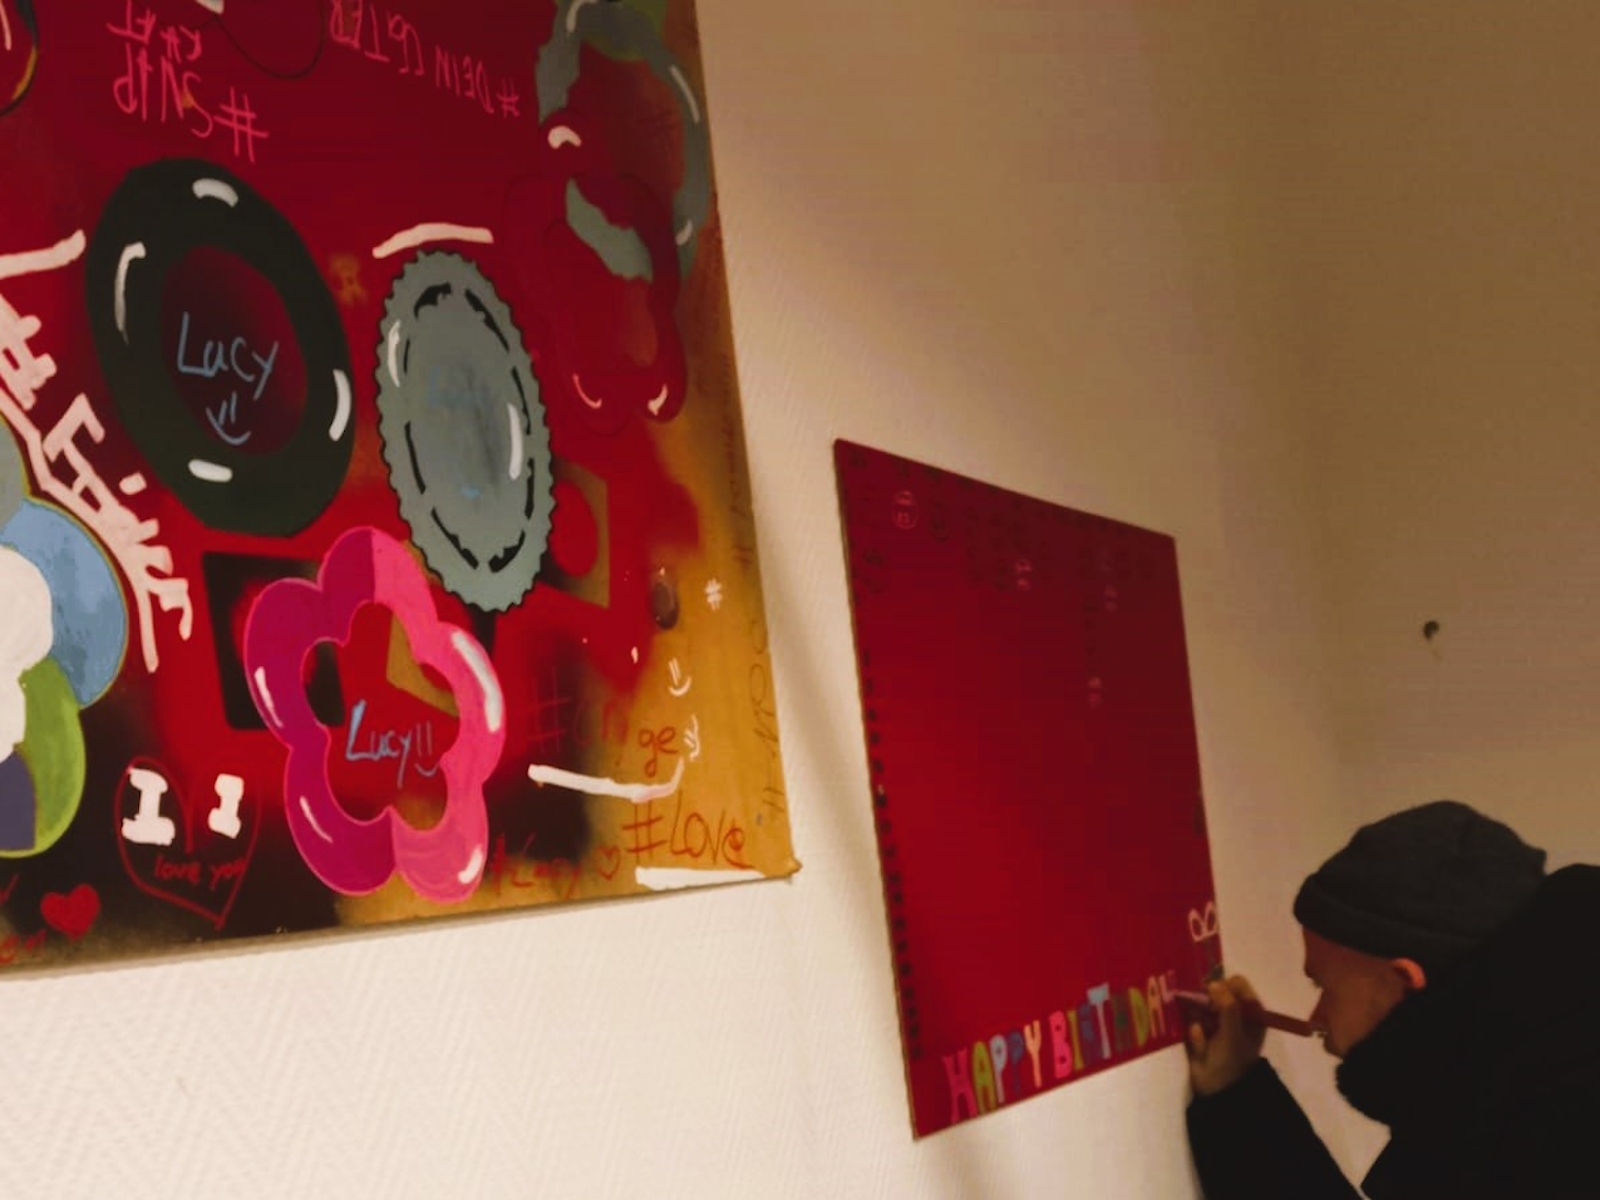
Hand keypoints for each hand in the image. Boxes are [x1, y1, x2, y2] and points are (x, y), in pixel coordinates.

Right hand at [1185, 975, 1267, 1096]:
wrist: (1217, 1091)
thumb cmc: (1233, 1061)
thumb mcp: (1233, 1033)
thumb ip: (1227, 1007)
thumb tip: (1213, 983)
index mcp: (1251, 1012)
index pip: (1237, 984)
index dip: (1223, 985)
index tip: (1211, 994)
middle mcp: (1234, 1014)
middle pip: (1215, 991)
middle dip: (1205, 1002)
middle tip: (1203, 1014)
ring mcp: (1216, 1022)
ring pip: (1200, 1005)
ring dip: (1199, 1020)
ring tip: (1203, 1036)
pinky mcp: (1200, 1032)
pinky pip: (1193, 1022)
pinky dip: (1195, 1033)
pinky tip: (1201, 1049)